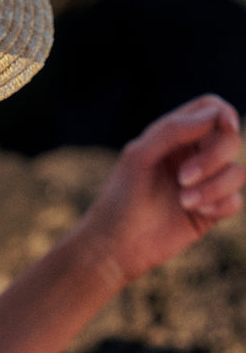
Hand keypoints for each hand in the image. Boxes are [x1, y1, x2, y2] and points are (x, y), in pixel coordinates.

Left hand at [76, 94, 243, 285]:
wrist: (118, 243)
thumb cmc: (122, 196)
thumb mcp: (139, 156)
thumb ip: (172, 130)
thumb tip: (216, 113)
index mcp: (173, 137)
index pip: (210, 110)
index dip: (223, 113)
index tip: (226, 126)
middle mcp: (192, 156)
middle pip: (230, 139)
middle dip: (213, 158)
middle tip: (181, 178)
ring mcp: (204, 183)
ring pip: (237, 171)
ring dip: (214, 186)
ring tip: (183, 201)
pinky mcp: (211, 210)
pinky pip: (236, 200)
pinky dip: (220, 204)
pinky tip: (194, 212)